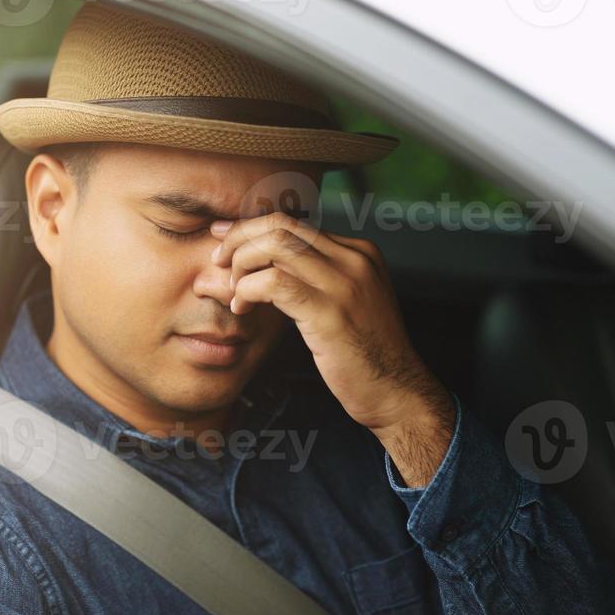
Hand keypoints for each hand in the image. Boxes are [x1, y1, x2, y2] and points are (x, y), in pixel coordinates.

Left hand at [210, 213, 454, 484]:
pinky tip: (241, 307)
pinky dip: (247, 290)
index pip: (294, 223)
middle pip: (281, 226)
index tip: (223, 237)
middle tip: (217, 261)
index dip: (251, 228)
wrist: (397, 391)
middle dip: (239, 239)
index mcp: (359, 251)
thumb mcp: (348, 301)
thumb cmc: (364, 353)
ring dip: (240, 264)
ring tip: (232, 291)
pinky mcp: (330, 312)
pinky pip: (273, 283)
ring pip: (274, 246)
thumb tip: (267, 260)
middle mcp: (354, 258)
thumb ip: (318, 276)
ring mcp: (344, 283)